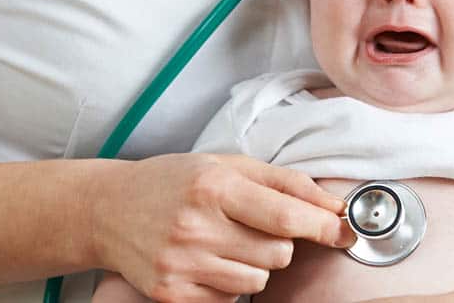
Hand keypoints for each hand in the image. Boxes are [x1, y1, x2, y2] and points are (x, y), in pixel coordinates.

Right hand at [88, 153, 354, 302]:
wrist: (109, 209)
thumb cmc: (174, 180)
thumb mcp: (227, 164)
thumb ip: (284, 182)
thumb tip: (333, 205)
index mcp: (214, 186)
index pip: (286, 217)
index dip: (324, 226)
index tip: (344, 230)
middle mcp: (197, 226)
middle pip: (278, 253)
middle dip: (280, 241)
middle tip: (253, 224)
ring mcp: (182, 264)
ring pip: (258, 278)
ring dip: (254, 262)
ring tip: (224, 239)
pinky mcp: (172, 293)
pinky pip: (230, 297)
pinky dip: (228, 280)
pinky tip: (206, 258)